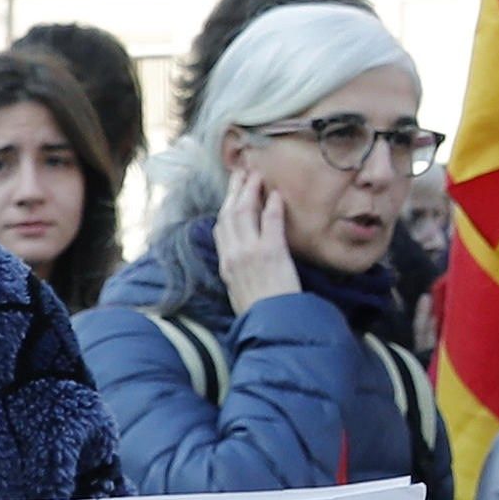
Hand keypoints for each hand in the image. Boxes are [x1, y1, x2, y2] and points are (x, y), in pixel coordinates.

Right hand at [216, 161, 297, 311]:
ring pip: (244, 212)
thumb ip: (239, 274)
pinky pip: (270, 222)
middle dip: (235, 191)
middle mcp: (234, 254)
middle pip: (229, 214)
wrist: (272, 326)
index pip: (221, 229)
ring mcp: (251, 252)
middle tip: (242, 173)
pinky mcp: (272, 252)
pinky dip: (273, 206)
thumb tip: (243, 266)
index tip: (231, 195)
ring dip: (251, 191)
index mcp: (226, 265)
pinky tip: (277, 196)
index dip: (225, 208)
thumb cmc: (260, 315)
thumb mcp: (240, 294)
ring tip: (257, 176)